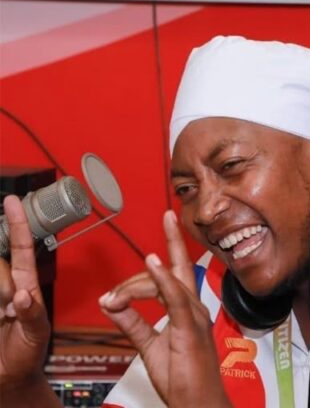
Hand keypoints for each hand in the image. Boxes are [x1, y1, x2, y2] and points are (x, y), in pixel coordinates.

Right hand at [0, 195, 50, 392]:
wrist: (7, 380)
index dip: (17, 225)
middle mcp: (3, 288)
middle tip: (6, 311)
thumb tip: (22, 296)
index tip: (12, 201)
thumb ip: (32, 316)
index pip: (20, 250)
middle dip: (1, 282)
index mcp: (24, 288)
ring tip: (0, 317)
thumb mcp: (36, 335)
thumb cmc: (26, 355)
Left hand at [99, 211, 230, 407]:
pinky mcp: (190, 327)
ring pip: (166, 282)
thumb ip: (131, 322)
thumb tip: (110, 303)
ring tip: (113, 296)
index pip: (174, 274)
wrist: (197, 402)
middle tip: (151, 240)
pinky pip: (175, 298)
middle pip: (177, 268)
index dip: (163, 253)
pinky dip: (163, 279)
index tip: (152, 238)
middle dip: (169, 242)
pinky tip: (152, 264)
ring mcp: (195, 316)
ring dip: (138, 280)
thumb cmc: (183, 378)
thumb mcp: (148, 345)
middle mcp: (194, 308)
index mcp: (187, 311)